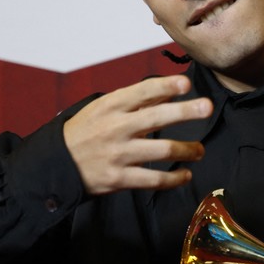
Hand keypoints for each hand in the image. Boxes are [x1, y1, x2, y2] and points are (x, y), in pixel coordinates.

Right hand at [63, 75, 213, 194]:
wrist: (57, 164)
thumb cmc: (85, 132)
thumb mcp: (103, 108)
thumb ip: (135, 101)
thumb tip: (167, 91)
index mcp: (111, 106)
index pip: (142, 91)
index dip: (166, 86)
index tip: (186, 84)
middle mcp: (116, 128)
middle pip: (156, 118)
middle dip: (185, 111)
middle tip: (207, 107)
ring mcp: (118, 154)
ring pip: (161, 150)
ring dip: (187, 149)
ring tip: (199, 150)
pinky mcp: (119, 179)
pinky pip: (153, 180)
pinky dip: (174, 178)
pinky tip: (185, 174)